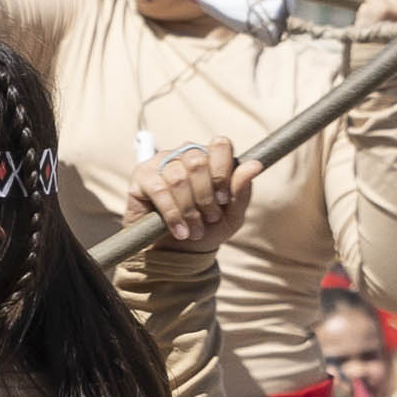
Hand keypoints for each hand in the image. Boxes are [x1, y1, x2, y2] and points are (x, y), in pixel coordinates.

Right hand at [132, 144, 252, 252]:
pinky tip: (179, 230)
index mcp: (210, 156)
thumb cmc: (207, 228)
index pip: (220, 145)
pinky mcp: (141, 176)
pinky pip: (159, 189)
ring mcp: (161, 162)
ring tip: (194, 230)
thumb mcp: (231, 214)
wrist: (178, 250)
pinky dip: (172, 214)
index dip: (223, 173)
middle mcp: (185, 153)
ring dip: (189, 210)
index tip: (224, 200)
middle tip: (210, 218)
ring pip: (178, 178)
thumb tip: (255, 165)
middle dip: (206, 196)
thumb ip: (242, 190)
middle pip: (197, 162)